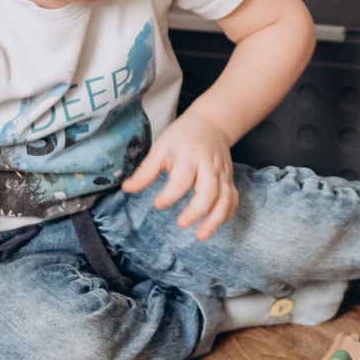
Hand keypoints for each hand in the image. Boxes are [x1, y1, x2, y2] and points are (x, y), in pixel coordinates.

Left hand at [127, 115, 238, 239]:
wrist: (211, 123)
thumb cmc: (182, 136)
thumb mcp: (161, 147)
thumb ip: (146, 170)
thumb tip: (127, 188)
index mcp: (190, 156)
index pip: (182, 178)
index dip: (170, 194)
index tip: (157, 204)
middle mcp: (209, 165)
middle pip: (210, 190)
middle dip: (197, 210)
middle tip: (182, 224)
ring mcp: (222, 173)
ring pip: (225, 198)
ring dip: (215, 218)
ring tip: (201, 235)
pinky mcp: (230, 179)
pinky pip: (232, 199)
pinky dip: (226, 214)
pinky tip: (214, 225)